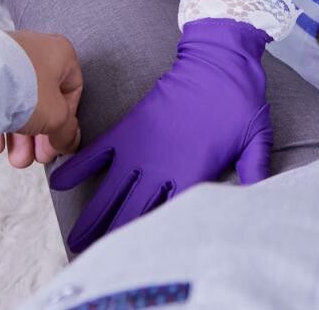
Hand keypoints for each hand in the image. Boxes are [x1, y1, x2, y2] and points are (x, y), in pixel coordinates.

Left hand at [0, 29, 85, 167]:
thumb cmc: (23, 87)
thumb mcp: (56, 117)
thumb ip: (68, 132)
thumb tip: (69, 142)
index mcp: (60, 53)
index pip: (72, 91)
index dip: (66, 122)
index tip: (56, 144)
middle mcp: (34, 49)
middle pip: (43, 101)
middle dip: (38, 136)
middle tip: (32, 158)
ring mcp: (6, 56)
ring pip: (18, 101)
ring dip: (19, 135)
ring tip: (13, 157)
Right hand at [45, 19, 272, 252]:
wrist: (218, 58)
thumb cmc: (241, 98)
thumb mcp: (256, 137)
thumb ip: (255, 171)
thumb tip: (259, 198)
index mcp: (195, 172)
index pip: (172, 217)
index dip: (156, 240)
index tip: (141, 259)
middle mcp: (163, 166)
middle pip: (134, 212)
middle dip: (115, 238)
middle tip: (96, 260)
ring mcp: (144, 147)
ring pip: (112, 190)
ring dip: (93, 215)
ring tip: (76, 240)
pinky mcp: (131, 127)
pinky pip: (99, 151)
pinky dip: (79, 165)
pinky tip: (59, 183)